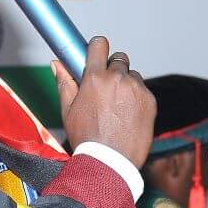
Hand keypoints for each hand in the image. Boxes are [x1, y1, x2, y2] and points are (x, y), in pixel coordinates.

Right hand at [51, 36, 155, 167]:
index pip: (100, 44)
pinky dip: (137, 98)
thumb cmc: (87, 139)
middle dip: (113, 70)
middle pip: (119, 59)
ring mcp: (136, 89)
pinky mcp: (150, 100)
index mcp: (95, 78)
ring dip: (126, 85)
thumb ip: (65, 83)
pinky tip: (128, 116)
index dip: (98, 48)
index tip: (97, 54)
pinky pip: (143, 91)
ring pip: (132, 76)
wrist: (110, 162)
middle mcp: (118, 79)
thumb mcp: (69, 110)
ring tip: (117, 107)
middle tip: (107, 89)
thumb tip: (57, 64)